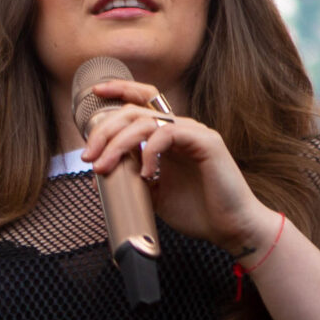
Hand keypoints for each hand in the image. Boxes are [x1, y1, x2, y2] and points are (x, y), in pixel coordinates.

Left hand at [78, 78, 282, 258]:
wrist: (230, 228)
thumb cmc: (197, 211)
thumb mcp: (154, 194)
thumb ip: (133, 178)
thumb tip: (101, 172)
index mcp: (168, 137)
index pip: (142, 103)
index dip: (120, 91)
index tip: (95, 94)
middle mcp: (180, 129)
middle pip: (135, 110)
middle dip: (105, 130)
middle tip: (89, 156)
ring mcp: (194, 133)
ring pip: (146, 122)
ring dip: (118, 144)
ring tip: (105, 167)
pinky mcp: (206, 142)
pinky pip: (167, 134)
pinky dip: (149, 152)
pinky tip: (146, 175)